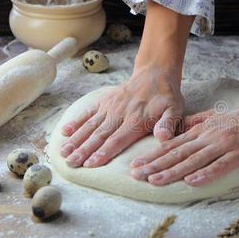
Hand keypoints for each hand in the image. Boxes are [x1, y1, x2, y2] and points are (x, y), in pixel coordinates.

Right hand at [60, 0, 194, 167]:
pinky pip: (89, 113)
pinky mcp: (105, 102)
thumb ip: (168, 124)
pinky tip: (65, 132)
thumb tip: (163, 138)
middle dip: (84, 150)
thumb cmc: (166, 97)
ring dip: (76, 140)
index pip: (117, 140)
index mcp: (136, 121)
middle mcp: (120, 115)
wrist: (155, 74)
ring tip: (64, 152)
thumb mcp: (174, 110)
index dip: (103, 152)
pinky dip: (77, 122)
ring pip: (91, 126)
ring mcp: (110, 107)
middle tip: (71, 163)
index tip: (90, 163)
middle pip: (99, 135)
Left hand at [130, 75, 238, 186]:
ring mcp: (222, 145)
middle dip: (154, 165)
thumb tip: (178, 129)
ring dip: (172, 171)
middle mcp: (207, 137)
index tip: (135, 164)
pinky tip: (191, 182)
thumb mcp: (215, 117)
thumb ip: (195, 123)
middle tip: (135, 175)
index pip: (172, 145)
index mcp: (201, 130)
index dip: (153, 156)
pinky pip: (219, 165)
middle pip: (177, 153)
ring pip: (193, 160)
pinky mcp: (238, 154)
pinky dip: (205, 174)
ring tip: (154, 180)